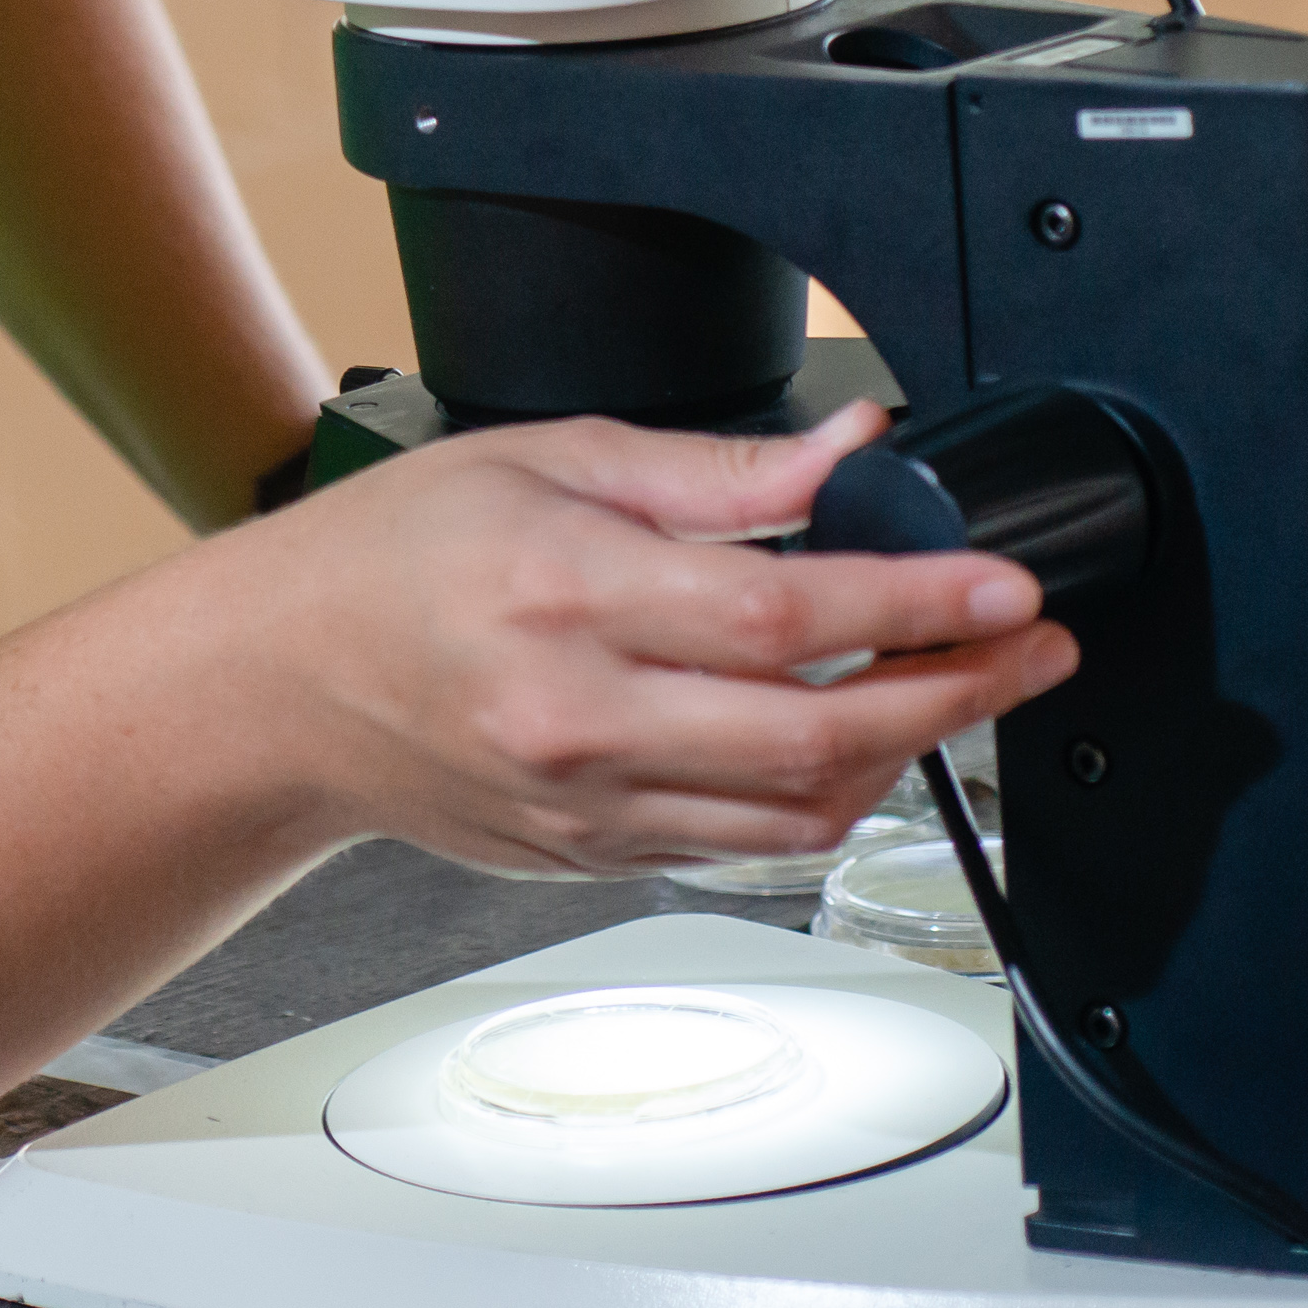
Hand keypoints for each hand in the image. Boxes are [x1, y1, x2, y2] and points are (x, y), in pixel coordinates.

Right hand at [219, 404, 1075, 878]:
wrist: (279, 681)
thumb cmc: (394, 555)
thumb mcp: (549, 455)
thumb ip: (716, 467)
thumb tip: (850, 450)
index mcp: (564, 591)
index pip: (782, 616)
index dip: (915, 605)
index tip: (1002, 586)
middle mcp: (577, 715)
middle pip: (815, 737)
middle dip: (954, 692)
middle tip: (1029, 647)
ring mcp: (586, 803)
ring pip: (797, 814)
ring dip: (909, 757)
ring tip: (963, 689)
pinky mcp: (590, 856)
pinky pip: (744, 847)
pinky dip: (823, 798)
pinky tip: (858, 740)